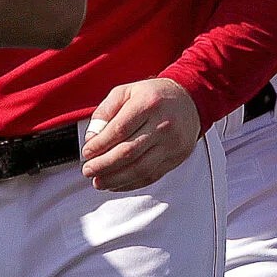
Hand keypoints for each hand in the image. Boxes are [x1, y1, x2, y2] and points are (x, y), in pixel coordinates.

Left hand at [82, 77, 201, 191]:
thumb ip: (104, 112)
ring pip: (141, 168)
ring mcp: (173, 143)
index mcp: (148, 104)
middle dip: (103, 165)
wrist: (190, 100)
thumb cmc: (154, 96)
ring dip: (115, 179)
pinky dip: (131, 184)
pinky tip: (116, 184)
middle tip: (88, 170)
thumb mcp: (125, 92)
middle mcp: (164, 125)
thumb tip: (91, 137)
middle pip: (129, 152)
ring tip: (98, 181)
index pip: (119, 130)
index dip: (99, 145)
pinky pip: (152, 175)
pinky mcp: (178, 157)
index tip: (86, 153)